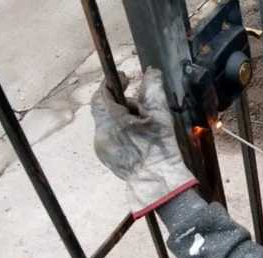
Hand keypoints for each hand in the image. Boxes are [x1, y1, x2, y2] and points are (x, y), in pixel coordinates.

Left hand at [91, 67, 197, 217]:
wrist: (158, 181)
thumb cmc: (161, 149)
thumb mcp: (161, 116)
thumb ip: (154, 91)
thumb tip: (151, 72)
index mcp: (113, 120)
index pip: (102, 93)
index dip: (112, 82)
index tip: (125, 78)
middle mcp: (102, 132)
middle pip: (102, 107)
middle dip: (117, 101)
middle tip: (135, 103)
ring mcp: (102, 146)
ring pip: (105, 121)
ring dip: (119, 116)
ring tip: (139, 122)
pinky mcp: (105, 156)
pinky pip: (108, 136)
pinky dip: (118, 131)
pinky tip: (135, 137)